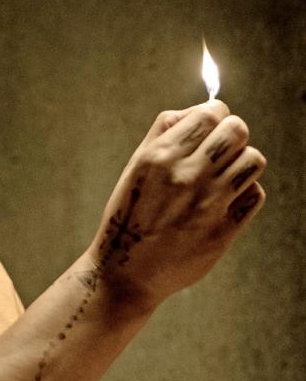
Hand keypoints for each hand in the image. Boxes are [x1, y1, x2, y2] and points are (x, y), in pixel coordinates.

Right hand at [87, 101, 265, 308]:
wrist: (126, 271)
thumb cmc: (128, 214)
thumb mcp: (135, 167)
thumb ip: (163, 132)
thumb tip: (200, 110)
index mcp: (159, 156)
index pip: (211, 113)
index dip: (215, 114)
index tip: (210, 125)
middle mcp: (185, 175)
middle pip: (237, 131)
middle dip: (232, 134)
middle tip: (220, 148)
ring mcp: (208, 203)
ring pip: (253, 159)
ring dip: (242, 161)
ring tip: (226, 172)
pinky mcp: (224, 229)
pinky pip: (255, 194)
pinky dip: (244, 192)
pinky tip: (225, 199)